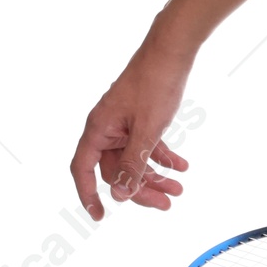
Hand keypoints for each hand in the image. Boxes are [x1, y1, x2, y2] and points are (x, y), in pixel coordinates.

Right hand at [70, 44, 193, 218]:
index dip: (88, 194)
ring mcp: (123, 124)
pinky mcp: (139, 119)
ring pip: (134, 160)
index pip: (84, 169)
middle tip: (166, 204)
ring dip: (155, 176)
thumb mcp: (147, 130)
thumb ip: (133, 163)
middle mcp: (106, 129)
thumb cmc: (154, 85)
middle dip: (140, 189)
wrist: (171, 51)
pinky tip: (182, 167)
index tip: (99, 215)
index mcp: (98, 130)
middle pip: (116, 170)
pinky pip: (147, 145)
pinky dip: (163, 157)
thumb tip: (119, 194)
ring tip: (179, 190)